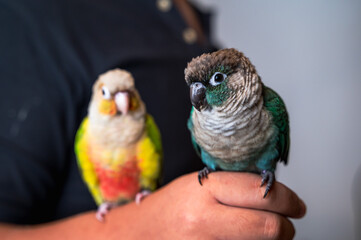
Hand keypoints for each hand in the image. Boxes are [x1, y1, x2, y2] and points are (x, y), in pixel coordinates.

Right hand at [108, 171, 305, 239]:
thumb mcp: (198, 185)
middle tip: (287, 224)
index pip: (260, 191)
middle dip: (286, 226)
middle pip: (268, 226)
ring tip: (262, 233)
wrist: (139, 234)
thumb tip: (272, 191)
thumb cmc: (169, 208)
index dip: (288, 199)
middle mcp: (203, 218)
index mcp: (204, 189)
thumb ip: (232, 186)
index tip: (296, 204)